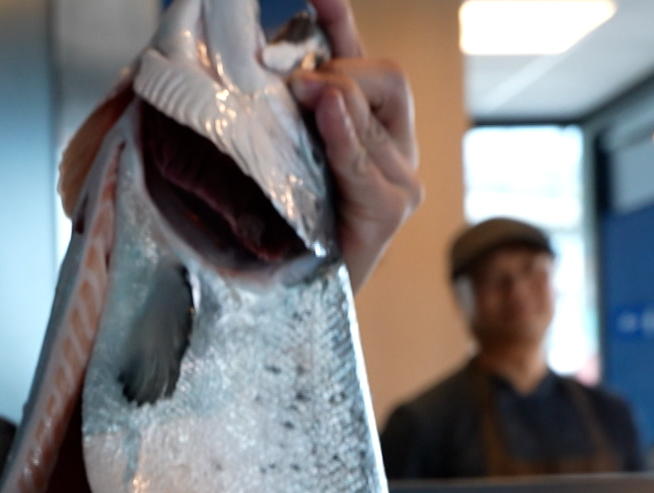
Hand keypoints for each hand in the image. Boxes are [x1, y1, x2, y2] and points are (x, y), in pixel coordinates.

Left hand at [288, 0, 422, 290]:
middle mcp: (396, 151)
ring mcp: (399, 183)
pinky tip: (327, 113)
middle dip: (339, 71)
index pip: (367, 61)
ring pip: (371, 114)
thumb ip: (283, 109)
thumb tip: (254, 52)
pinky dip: (344, 136)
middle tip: (293, 87)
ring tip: (301, 94)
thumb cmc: (280, 232)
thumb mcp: (279, 156)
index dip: (343, 24)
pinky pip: (364, 165)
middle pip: (384, 78)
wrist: (290, 304)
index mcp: (373, 131)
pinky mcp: (387, 214)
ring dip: (332, 98)